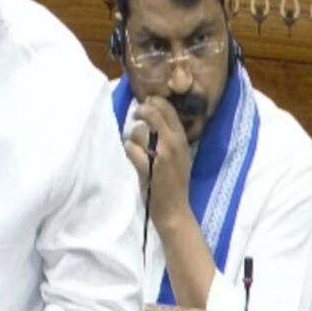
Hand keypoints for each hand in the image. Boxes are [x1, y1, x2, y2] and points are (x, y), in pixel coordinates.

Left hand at [124, 96, 191, 232]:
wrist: (175, 208)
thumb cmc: (174, 181)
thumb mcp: (179, 154)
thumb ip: (169, 136)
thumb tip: (153, 114)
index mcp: (182, 139)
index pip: (168, 109)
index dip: (155, 101)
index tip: (147, 102)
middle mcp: (173, 143)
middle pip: (152, 113)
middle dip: (141, 111)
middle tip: (136, 115)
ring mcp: (160, 155)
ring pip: (138, 131)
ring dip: (133, 137)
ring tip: (137, 147)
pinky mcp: (147, 167)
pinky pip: (130, 148)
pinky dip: (129, 151)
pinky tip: (133, 158)